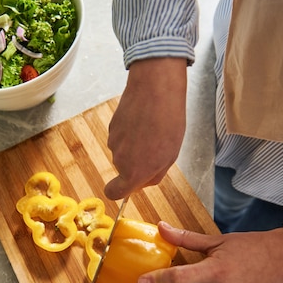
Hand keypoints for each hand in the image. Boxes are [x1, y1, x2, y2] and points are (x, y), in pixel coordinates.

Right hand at [104, 58, 187, 199]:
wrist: (155, 90)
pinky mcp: (112, 126)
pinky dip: (131, 132)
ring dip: (135, 146)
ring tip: (153, 130)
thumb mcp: (170, 157)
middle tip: (156, 147)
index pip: (113, 192)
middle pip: (124, 170)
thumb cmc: (167, 123)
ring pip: (123, 152)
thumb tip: (143, 180)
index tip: (128, 184)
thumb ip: (154, 174)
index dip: (118, 191)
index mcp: (134, 172)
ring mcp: (113, 141)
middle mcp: (119, 159)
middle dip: (137, 163)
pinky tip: (144, 120)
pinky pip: (121, 137)